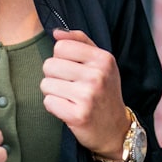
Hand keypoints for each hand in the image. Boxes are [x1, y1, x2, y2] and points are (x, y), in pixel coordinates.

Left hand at [41, 29, 130, 159]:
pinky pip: (48, 102)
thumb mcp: (101, 63)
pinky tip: (68, 109)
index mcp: (103, 58)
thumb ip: (79, 41)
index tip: (73, 69)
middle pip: (49, 64)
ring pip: (45, 84)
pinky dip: (54, 107)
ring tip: (69, 98)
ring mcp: (88, 96)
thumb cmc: (104, 91)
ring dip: (53, 92)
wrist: (115, 129)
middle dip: (55, 76)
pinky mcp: (78, 115)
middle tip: (70, 86)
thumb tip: (56, 32)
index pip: (61, 46)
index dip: (61, 58)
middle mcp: (97, 75)